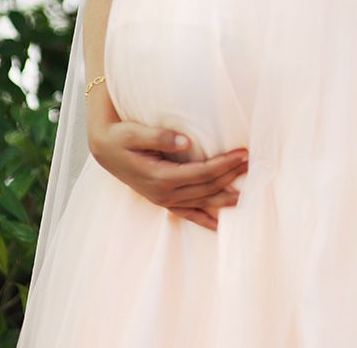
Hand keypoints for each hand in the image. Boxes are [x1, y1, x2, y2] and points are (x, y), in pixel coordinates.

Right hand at [89, 120, 248, 231]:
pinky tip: (219, 225)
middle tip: (252, 164)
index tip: (242, 154)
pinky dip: (204, 219)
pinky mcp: (163, 199)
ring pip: (200, 202)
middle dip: (230, 177)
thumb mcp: (134, 132)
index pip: (201, 173)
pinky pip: (187, 213)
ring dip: (223, 198)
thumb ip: (158, 137)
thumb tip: (185, 142)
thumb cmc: (120, 137)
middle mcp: (164, 193)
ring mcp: (163, 199)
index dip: (224, 164)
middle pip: (205, 188)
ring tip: (246, 195)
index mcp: (159, 177)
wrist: (104, 148)